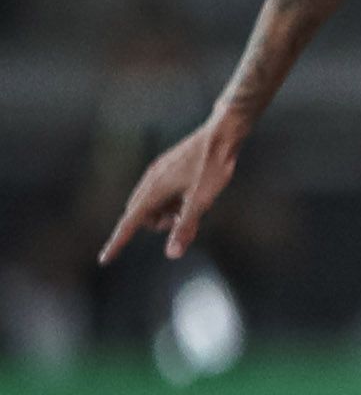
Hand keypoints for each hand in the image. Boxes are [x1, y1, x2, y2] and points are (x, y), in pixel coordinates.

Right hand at [98, 117, 242, 262]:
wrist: (221, 134)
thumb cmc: (213, 166)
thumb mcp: (202, 201)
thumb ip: (185, 228)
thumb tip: (171, 255)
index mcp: (153, 191)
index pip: (129, 223)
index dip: (118, 243)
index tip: (104, 260)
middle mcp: (149, 182)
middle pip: (141, 217)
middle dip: (158, 224)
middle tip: (185, 217)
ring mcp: (157, 174)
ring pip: (153, 205)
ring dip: (167, 213)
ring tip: (193, 204)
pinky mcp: (167, 169)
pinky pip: (162, 194)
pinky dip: (173, 201)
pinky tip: (193, 194)